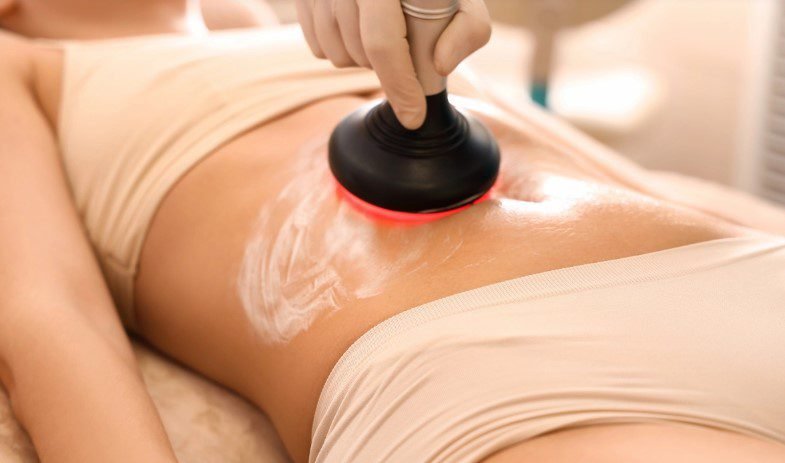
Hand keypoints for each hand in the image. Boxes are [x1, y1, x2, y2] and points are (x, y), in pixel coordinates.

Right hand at [295, 0, 491, 128]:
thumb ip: (468, 29)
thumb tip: (439, 67)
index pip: (384, 43)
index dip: (400, 86)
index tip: (414, 117)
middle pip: (360, 53)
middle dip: (387, 66)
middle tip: (407, 47)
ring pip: (336, 55)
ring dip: (363, 59)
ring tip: (384, 33)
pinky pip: (316, 46)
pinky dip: (339, 48)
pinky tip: (359, 29)